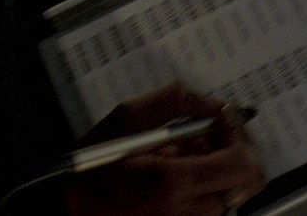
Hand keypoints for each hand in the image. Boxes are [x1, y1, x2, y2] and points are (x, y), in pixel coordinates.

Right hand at [65, 82, 266, 215]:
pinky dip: (199, 187)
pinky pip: (206, 207)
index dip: (238, 135)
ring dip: (211, 169)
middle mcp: (184, 211)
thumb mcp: (125, 119)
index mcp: (173, 182)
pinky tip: (171, 175)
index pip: (242, 163)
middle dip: (229, 152)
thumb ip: (174, 102)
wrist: (65, 208)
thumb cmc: (88, 169)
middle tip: (204, 136)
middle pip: (241, 181)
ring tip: (175, 157)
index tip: (221, 119)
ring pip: (225, 192)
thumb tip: (212, 103)